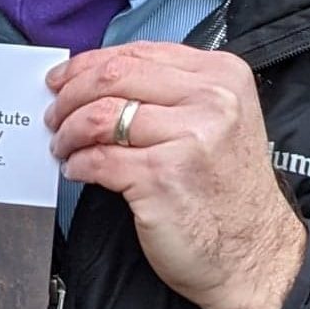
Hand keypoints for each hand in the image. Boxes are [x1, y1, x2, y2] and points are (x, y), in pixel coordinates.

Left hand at [45, 42, 305, 308]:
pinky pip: (98, 160)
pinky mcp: (162, 178)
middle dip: (70, 94)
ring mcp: (188, 139)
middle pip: (113, 77)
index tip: (64, 77)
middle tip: (54, 112)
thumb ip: (173, 93)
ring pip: (99, 117)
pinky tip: (77, 170)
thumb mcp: (220, 122)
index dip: (88, 64)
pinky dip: (78, 164)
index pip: (137, 52)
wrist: (255, 256)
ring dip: (69, 132)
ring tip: (64, 146)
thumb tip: (101, 81)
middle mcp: (210, 101)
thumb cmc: (230, 193)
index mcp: (222, 77)